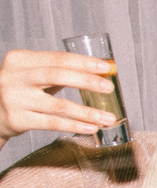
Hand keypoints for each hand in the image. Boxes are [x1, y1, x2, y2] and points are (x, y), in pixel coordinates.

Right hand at [0, 49, 116, 146]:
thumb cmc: (22, 90)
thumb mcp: (34, 75)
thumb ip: (60, 71)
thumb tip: (101, 73)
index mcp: (20, 59)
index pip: (58, 58)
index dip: (85, 62)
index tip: (107, 67)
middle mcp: (14, 77)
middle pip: (57, 75)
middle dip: (87, 81)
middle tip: (109, 88)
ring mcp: (15, 99)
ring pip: (59, 105)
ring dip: (87, 112)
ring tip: (108, 117)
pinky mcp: (18, 119)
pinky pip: (53, 123)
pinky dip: (75, 125)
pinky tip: (91, 127)